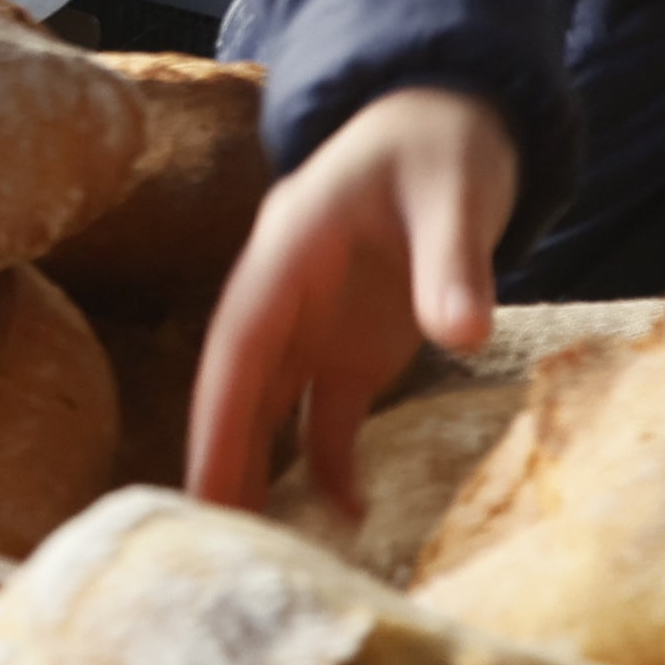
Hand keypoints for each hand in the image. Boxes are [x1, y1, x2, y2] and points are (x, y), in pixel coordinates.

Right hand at [182, 88, 518, 515]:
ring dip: (260, 472)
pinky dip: (335, 464)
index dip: (218, 414)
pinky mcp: (355, 345)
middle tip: (202, 543)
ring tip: (246, 550)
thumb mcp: (455, 190)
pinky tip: (348, 516)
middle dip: (222, 459)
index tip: (200, 479)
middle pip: (241, 387)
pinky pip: (331, 414)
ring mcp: (318, 323)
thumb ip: (453, 259)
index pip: (239, 341)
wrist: (458, 114)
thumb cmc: (442, 141)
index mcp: (287, 248)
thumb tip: (465, 334)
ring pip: (273, 408)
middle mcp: (287, 293)